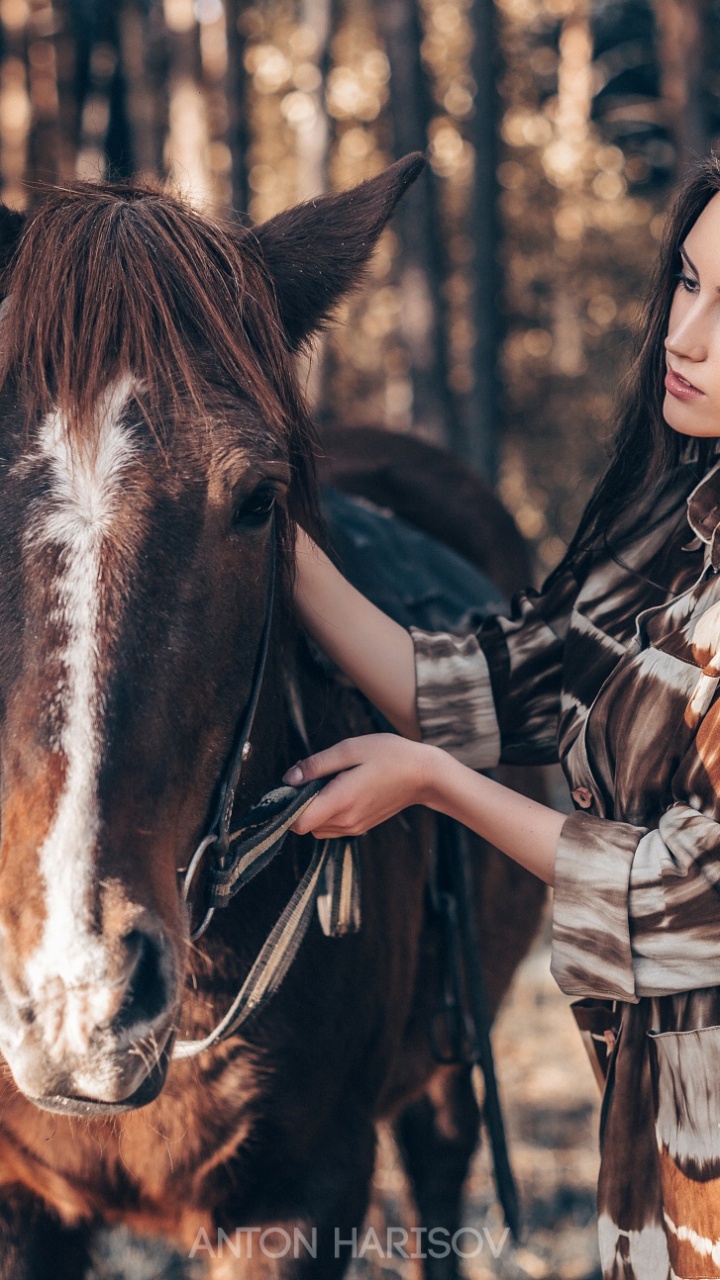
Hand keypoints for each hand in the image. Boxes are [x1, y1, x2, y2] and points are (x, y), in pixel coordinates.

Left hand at [283, 734, 434, 837]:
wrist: (424, 775)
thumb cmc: (389, 756)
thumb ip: (316, 765)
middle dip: (301, 805)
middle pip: (305, 826)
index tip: (291, 788)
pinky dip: (328, 813)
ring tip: (331, 782)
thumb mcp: (349, 749)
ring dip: (315, 810)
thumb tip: (288, 779)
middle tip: (314, 778)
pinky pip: (333, 827)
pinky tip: (342, 790)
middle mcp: (346, 821)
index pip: (297, 823)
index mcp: (340, 801)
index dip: (287, 808)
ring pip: (318, 828)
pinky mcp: (361, 827)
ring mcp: (355, 827)